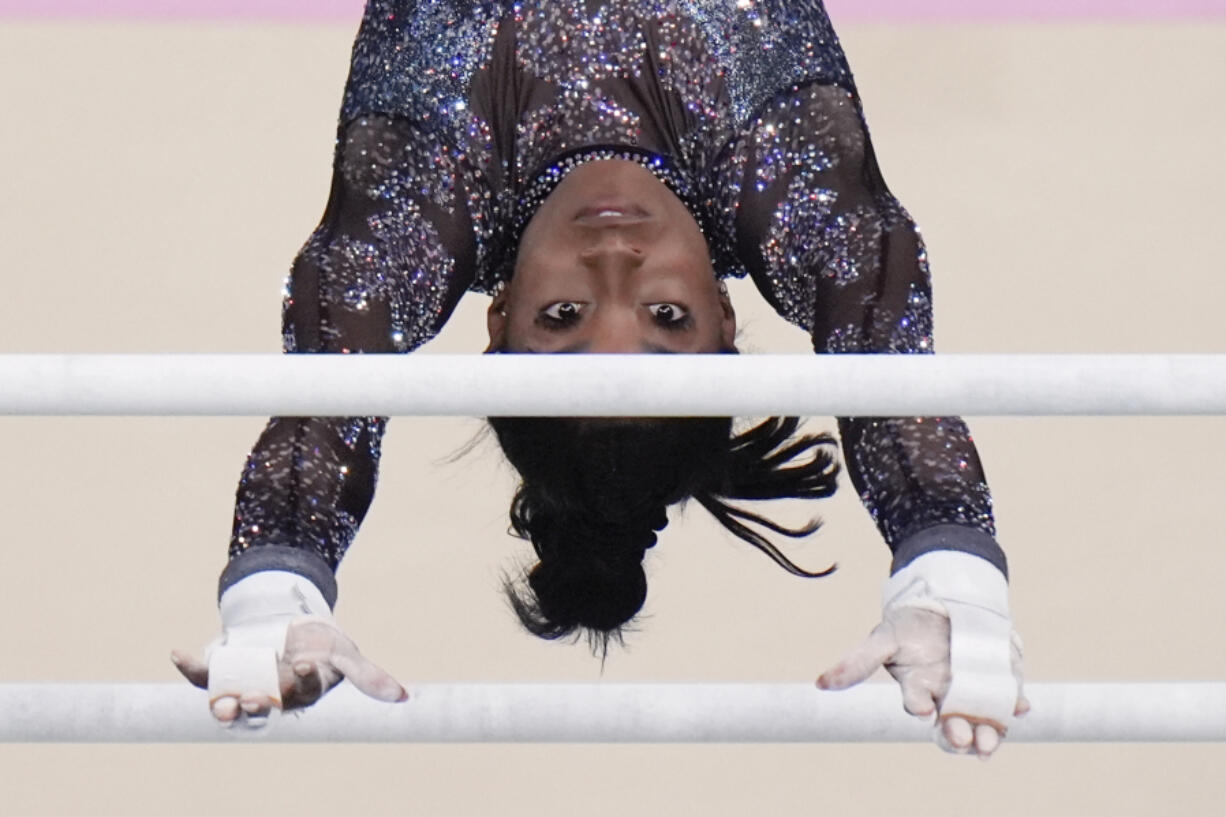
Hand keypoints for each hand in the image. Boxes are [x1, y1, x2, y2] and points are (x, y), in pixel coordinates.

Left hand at [172, 570, 406, 727]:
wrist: (291, 629)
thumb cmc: (323, 648)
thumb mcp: (346, 656)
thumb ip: (369, 677)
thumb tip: (404, 698)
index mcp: (303, 690)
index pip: (304, 689)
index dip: (302, 679)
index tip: (302, 662)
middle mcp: (272, 694)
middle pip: (263, 707)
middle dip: (256, 706)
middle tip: (250, 700)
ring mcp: (246, 685)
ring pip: (232, 703)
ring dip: (222, 705)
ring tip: (218, 705)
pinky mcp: (224, 674)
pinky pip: (204, 677)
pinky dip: (191, 666)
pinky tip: (178, 655)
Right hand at [817, 551, 1026, 757]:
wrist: (946, 607)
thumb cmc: (910, 627)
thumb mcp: (883, 638)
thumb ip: (856, 662)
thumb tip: (820, 684)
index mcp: (918, 689)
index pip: (917, 704)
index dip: (919, 706)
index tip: (923, 707)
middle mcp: (947, 697)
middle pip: (952, 724)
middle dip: (957, 735)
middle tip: (963, 737)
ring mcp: (974, 693)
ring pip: (981, 722)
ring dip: (988, 735)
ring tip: (989, 742)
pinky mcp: (999, 684)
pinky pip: (1009, 701)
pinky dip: (1016, 705)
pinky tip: (1021, 706)